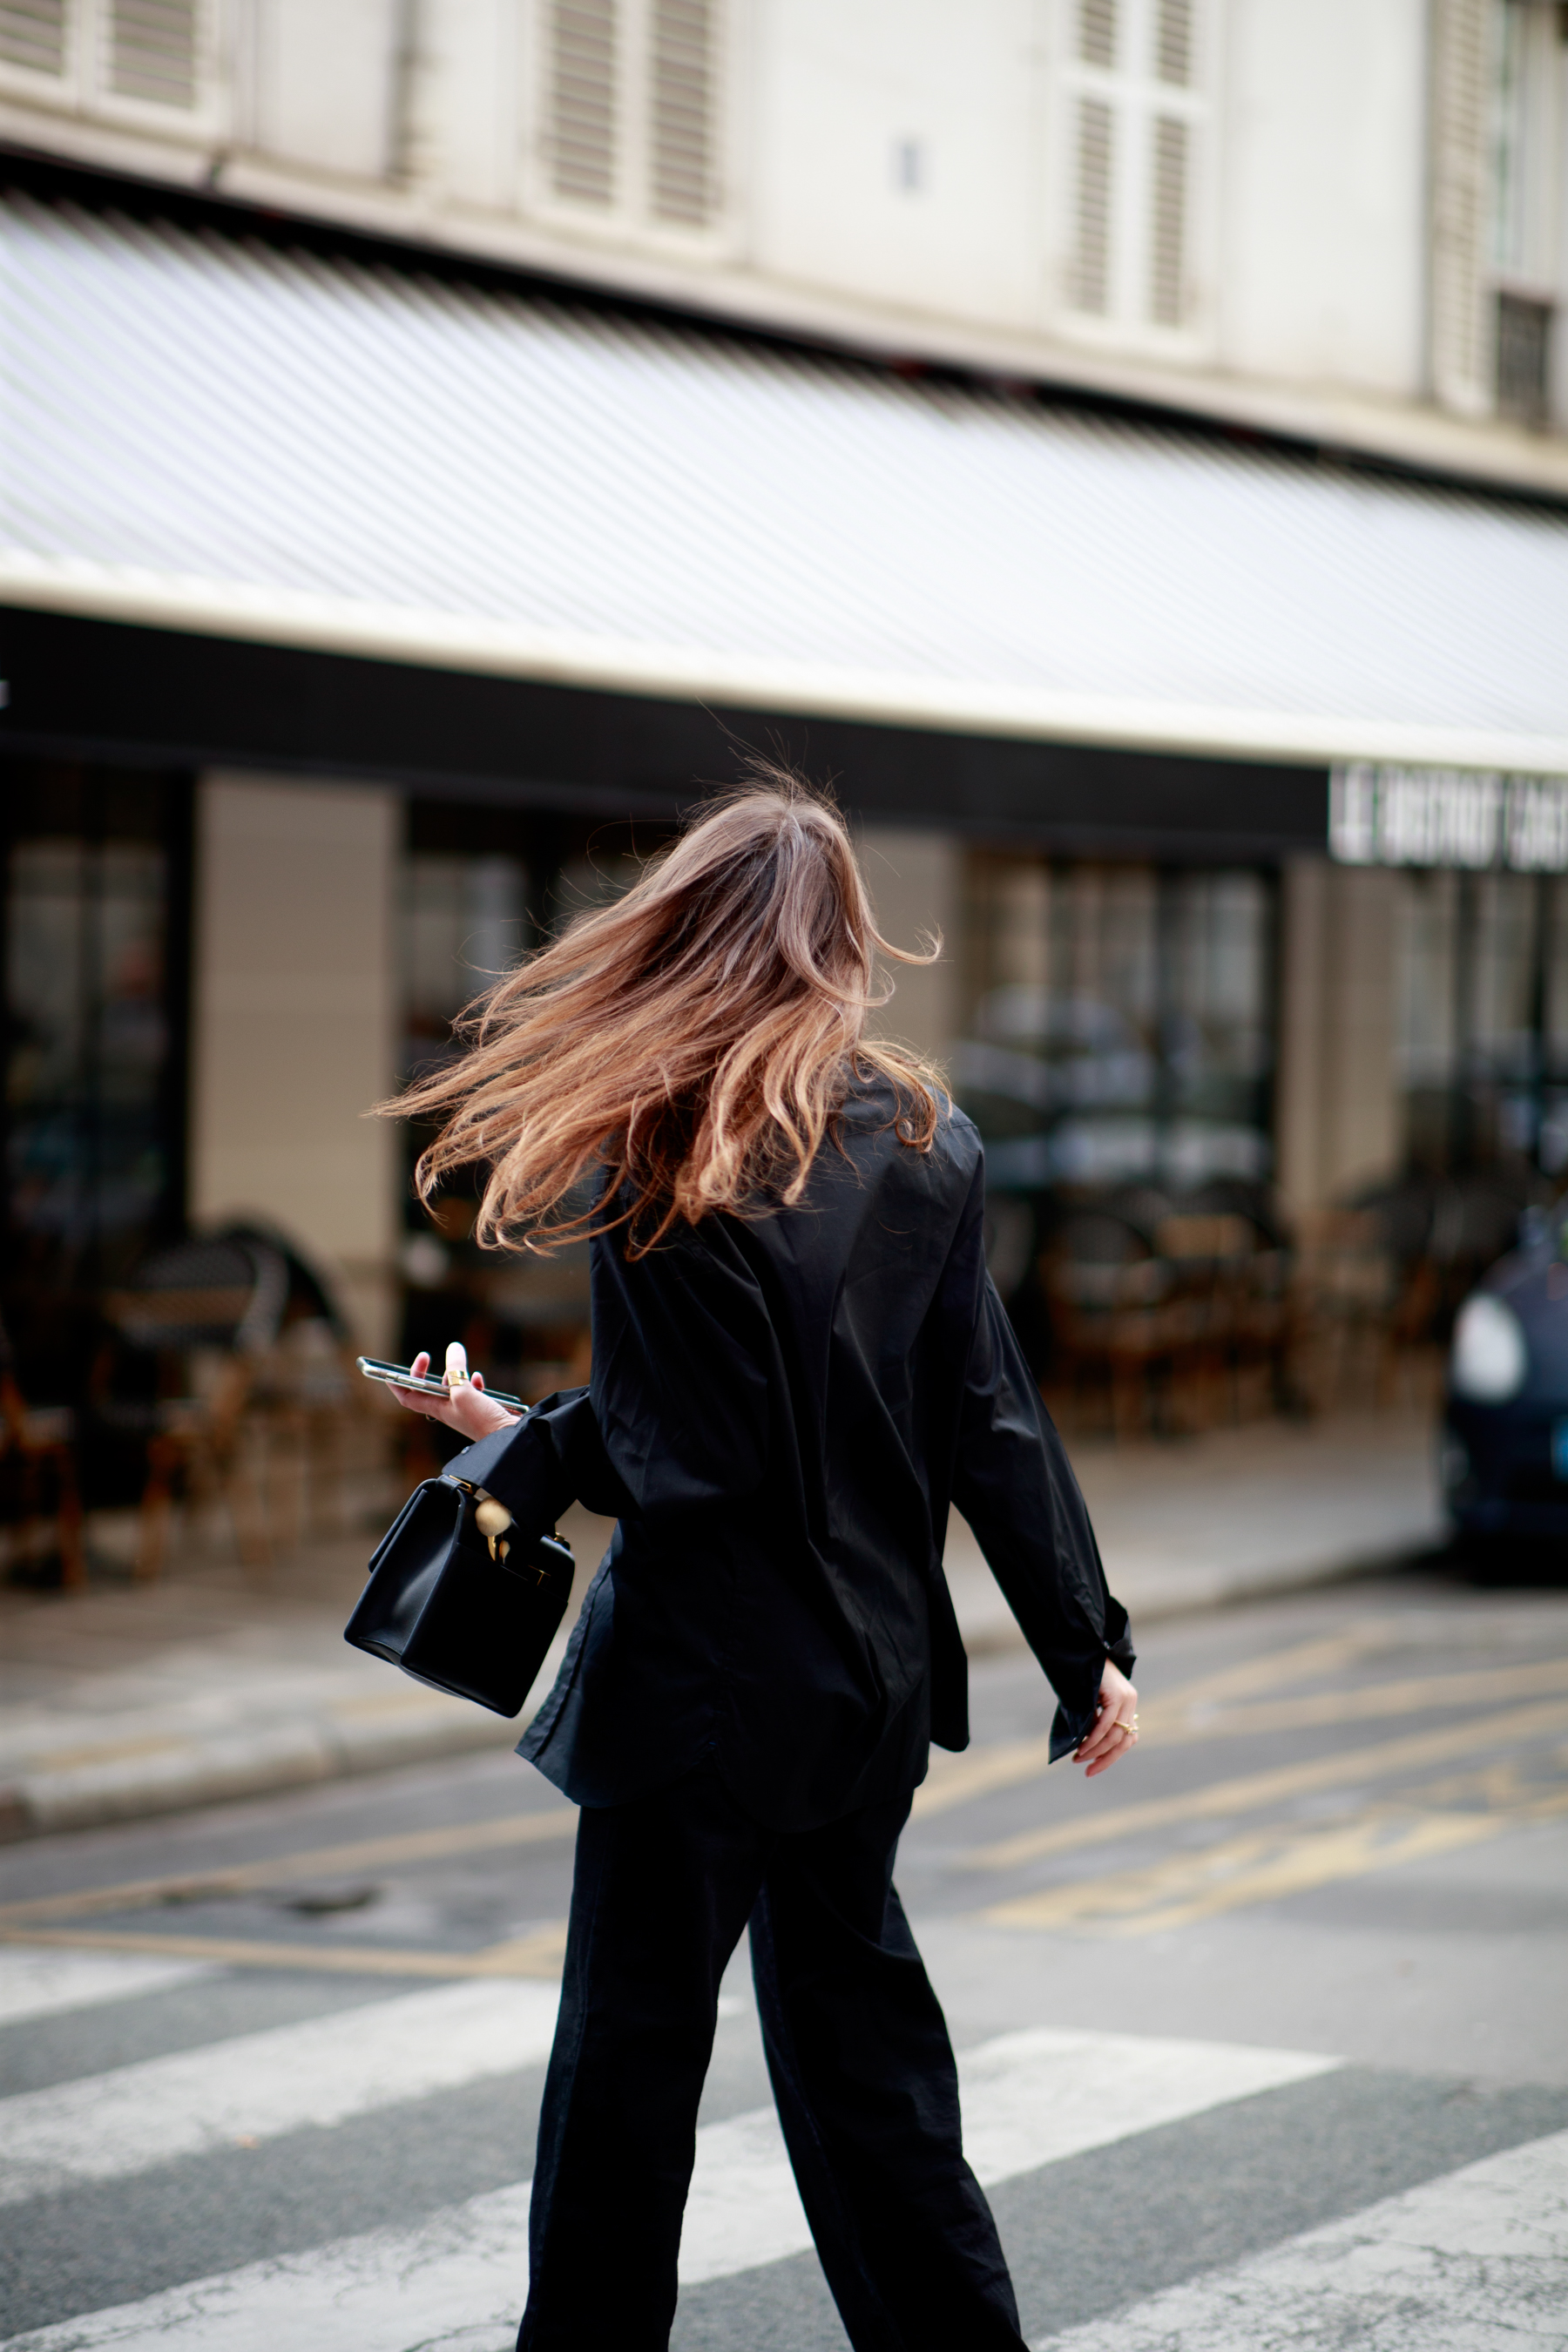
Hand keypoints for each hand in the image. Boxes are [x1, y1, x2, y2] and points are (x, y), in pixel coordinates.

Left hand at [389, 1343, 522, 1442]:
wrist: (507, 1439)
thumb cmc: (481, 1421)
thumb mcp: (464, 1391)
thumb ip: (456, 1369)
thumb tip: (454, 1348)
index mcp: (437, 1408)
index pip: (408, 1396)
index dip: (397, 1384)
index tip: (392, 1370)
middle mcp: (447, 1409)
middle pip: (428, 1389)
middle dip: (425, 1371)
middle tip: (425, 1355)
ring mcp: (463, 1409)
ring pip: (450, 1388)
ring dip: (452, 1375)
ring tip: (460, 1368)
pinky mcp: (479, 1409)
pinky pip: (471, 1391)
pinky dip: (472, 1382)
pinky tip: (478, 1379)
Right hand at [1073, 1660, 1138, 1778]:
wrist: (1082, 1649)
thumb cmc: (1081, 1676)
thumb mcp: (1091, 1703)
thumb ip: (1094, 1721)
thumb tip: (1087, 1747)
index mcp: (1128, 1705)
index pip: (1127, 1739)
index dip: (1112, 1757)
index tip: (1093, 1768)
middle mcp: (1131, 1702)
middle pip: (1124, 1742)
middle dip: (1105, 1759)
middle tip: (1088, 1771)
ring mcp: (1127, 1698)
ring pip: (1116, 1736)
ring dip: (1097, 1751)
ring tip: (1079, 1758)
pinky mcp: (1118, 1694)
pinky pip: (1107, 1724)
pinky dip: (1095, 1738)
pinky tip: (1083, 1747)